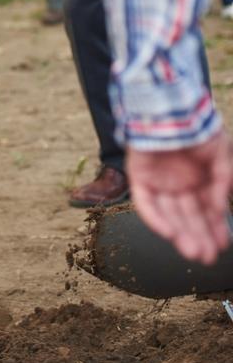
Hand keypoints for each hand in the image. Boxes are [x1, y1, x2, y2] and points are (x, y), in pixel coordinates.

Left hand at [126, 131, 232, 264]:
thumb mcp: (221, 152)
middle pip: (189, 216)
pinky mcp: (139, 178)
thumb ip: (223, 179)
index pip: (207, 210)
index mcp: (199, 179)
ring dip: (181, 234)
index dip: (215, 228)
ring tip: (193, 252)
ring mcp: (159, 182)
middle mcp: (179, 183)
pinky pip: (146, 204)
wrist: (169, 105)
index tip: (222, 244)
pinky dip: (156, 219)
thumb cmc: (196, 126)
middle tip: (207, 257)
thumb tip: (219, 208)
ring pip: (170, 214)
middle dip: (199, 237)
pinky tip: (170, 234)